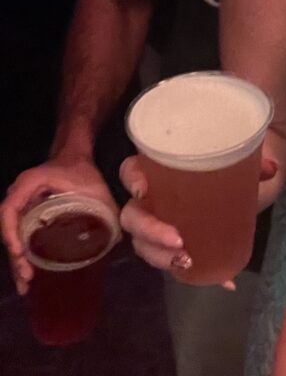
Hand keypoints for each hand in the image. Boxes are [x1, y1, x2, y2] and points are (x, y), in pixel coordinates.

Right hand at [1, 156, 115, 294]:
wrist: (75, 155)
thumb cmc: (82, 169)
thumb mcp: (95, 186)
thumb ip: (107, 207)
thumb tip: (119, 239)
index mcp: (29, 184)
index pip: (9, 210)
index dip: (11, 233)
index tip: (20, 253)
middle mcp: (19, 196)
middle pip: (9, 229)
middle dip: (15, 256)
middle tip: (27, 278)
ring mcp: (20, 206)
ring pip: (12, 236)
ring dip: (17, 260)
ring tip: (26, 286)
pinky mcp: (26, 215)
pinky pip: (19, 235)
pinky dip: (23, 254)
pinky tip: (29, 274)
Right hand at [119, 154, 277, 289]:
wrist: (231, 185)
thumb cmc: (218, 167)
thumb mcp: (232, 161)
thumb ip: (248, 163)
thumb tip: (270, 168)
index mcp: (157, 172)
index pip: (130, 171)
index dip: (131, 180)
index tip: (142, 190)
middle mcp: (150, 200)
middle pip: (133, 217)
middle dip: (149, 232)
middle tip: (177, 240)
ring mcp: (157, 227)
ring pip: (144, 245)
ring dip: (161, 257)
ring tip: (186, 261)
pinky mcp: (172, 248)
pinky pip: (174, 263)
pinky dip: (198, 275)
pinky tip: (224, 281)